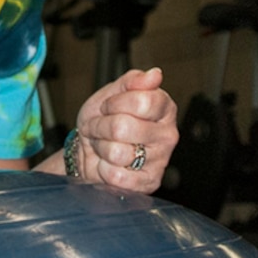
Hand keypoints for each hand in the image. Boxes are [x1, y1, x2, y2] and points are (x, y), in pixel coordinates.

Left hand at [70, 67, 177, 192]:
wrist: (89, 149)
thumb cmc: (104, 119)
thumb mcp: (113, 93)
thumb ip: (133, 81)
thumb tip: (155, 74)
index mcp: (165, 108)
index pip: (142, 101)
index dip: (114, 103)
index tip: (108, 106)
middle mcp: (168, 134)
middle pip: (123, 127)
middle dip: (101, 127)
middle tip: (99, 127)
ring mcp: (160, 161)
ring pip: (117, 153)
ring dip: (100, 147)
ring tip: (104, 145)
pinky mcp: (148, 182)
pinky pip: (116, 176)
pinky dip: (103, 170)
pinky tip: (109, 164)